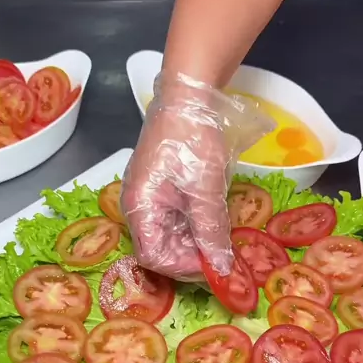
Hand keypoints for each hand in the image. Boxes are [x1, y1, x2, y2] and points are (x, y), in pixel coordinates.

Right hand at [121, 71, 272, 280]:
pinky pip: (178, 218)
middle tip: (223, 256)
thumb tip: (221, 267)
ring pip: (172, 235)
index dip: (182, 267)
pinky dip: (197, 226)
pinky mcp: (165, 188)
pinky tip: (217, 223)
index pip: (153, 256)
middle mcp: (140, 206)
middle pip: (161, 248)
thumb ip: (211, 231)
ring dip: (197, 243)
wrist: (190, 94)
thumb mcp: (205, 189)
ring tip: (223, 241)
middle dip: (192, 256)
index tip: (213, 266)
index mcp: (139, 207)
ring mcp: (152, 196)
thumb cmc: (192, 139)